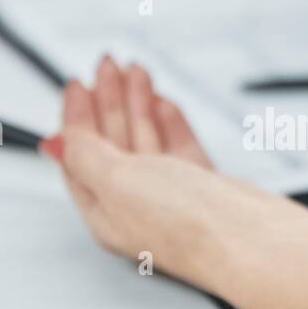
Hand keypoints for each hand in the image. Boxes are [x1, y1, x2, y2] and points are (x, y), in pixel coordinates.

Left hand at [43, 56, 307, 284]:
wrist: (252, 242)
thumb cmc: (188, 226)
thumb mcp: (116, 181)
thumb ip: (84, 156)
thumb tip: (55, 143)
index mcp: (104, 211)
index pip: (80, 155)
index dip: (76, 116)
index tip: (77, 84)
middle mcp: (136, 205)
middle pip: (112, 142)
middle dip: (108, 100)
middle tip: (107, 66)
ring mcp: (172, 195)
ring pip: (147, 140)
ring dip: (137, 102)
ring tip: (135, 71)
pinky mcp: (205, 189)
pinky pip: (179, 148)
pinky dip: (169, 122)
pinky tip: (163, 103)